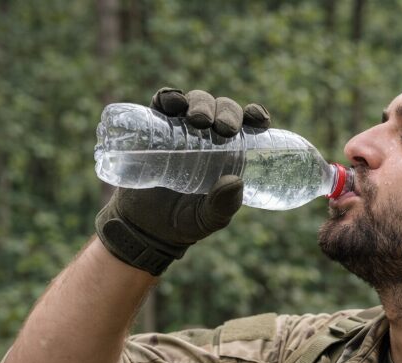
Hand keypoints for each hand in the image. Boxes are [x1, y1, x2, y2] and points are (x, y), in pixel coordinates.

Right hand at [95, 88, 270, 275]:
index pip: (249, 127)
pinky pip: (163, 103)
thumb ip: (222, 206)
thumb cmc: (185, 222)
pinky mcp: (155, 128)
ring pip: (196, 101)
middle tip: (223, 128)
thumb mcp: (208, 219)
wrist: (145, 227)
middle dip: (227, 111)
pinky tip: (171, 103)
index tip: (257, 118)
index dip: (256, 115)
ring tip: (196, 118)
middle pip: (224, 109)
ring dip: (199, 102)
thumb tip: (235, 181)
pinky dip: (168, 96)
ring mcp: (182, 130)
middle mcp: (210, 137)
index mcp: (231, 154)